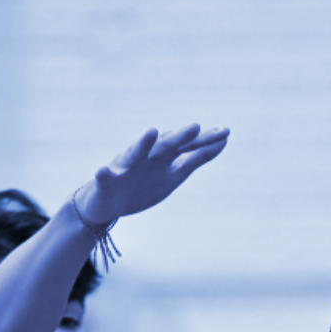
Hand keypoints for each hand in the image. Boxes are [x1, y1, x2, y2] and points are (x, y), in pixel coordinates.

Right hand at [76, 124, 229, 225]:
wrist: (105, 204)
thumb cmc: (141, 186)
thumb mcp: (174, 174)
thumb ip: (196, 158)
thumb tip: (224, 141)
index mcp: (163, 157)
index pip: (186, 146)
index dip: (204, 141)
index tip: (226, 133)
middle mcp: (145, 156)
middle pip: (164, 145)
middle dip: (179, 137)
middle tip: (196, 127)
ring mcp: (124, 166)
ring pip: (135, 153)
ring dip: (143, 143)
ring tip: (152, 132)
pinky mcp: (105, 181)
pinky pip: (104, 176)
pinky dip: (104, 173)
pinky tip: (104, 171)